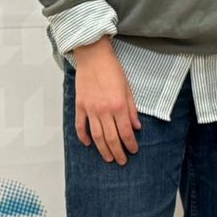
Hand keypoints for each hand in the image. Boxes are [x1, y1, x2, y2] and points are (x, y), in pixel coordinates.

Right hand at [72, 39, 140, 164]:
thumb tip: (136, 127)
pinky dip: (83, 137)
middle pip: (111, 138)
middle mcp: (104, 110)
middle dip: (118, 152)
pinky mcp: (80, 106)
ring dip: (103, 149)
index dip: (130, 144)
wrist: (93, 56)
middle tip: (122, 161)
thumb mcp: (128, 88)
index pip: (126, 132)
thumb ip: (132, 109)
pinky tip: (88, 144)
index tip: (134, 150)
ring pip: (96, 136)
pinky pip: (80, 126)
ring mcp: (90, 109)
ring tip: (109, 158)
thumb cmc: (112, 69)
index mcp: (118, 105)